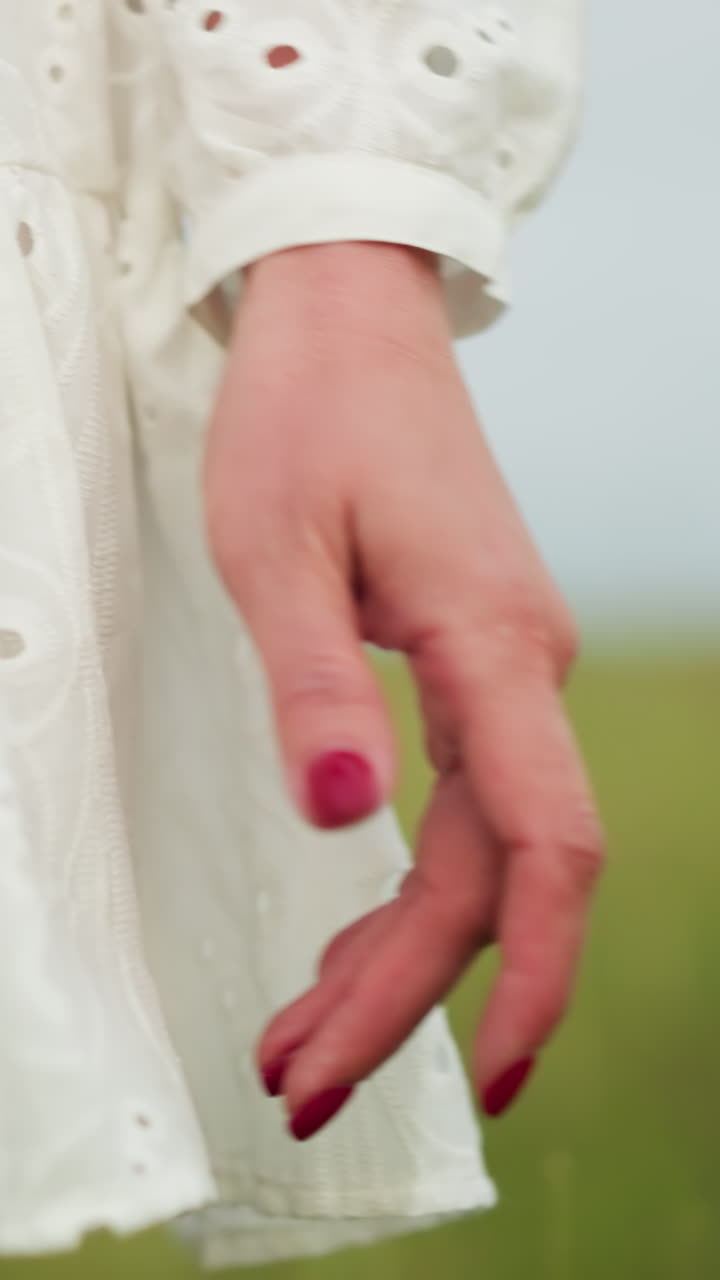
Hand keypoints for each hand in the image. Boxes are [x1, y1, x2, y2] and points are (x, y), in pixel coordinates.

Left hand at [205, 242, 603, 1139]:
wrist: (352, 325)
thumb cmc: (308, 414)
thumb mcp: (274, 543)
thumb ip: (314, 683)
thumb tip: (340, 820)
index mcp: (492, 644)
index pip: (544, 844)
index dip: (530, 973)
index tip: (492, 1081)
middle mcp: (523, 668)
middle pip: (489, 875)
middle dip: (403, 995)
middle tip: (302, 1083)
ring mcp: (506, 667)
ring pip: (472, 852)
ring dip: (396, 957)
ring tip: (302, 1038)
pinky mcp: (474, 661)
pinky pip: (459, 805)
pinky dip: (401, 890)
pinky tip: (348, 940)